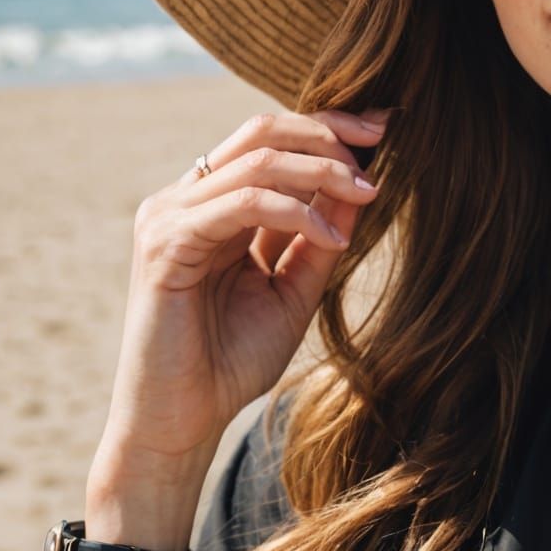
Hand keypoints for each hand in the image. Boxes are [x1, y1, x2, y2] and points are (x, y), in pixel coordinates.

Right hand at [91, 106, 392, 483]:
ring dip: (323, 172)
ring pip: (257, 160)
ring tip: (369, 194)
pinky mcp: (166, 243)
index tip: (385, 129)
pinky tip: (332, 238)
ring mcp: (169, 216)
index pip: (270, 139)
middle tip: (381, 146)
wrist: (182, 423)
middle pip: (261, 130)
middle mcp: (186, 199)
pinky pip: (242, 204)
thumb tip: (361, 185)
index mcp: (213, 203)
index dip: (328, 127)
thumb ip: (320, 238)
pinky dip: (296, 212)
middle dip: (329, 133)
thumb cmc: (231, 361)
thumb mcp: (294, 288)